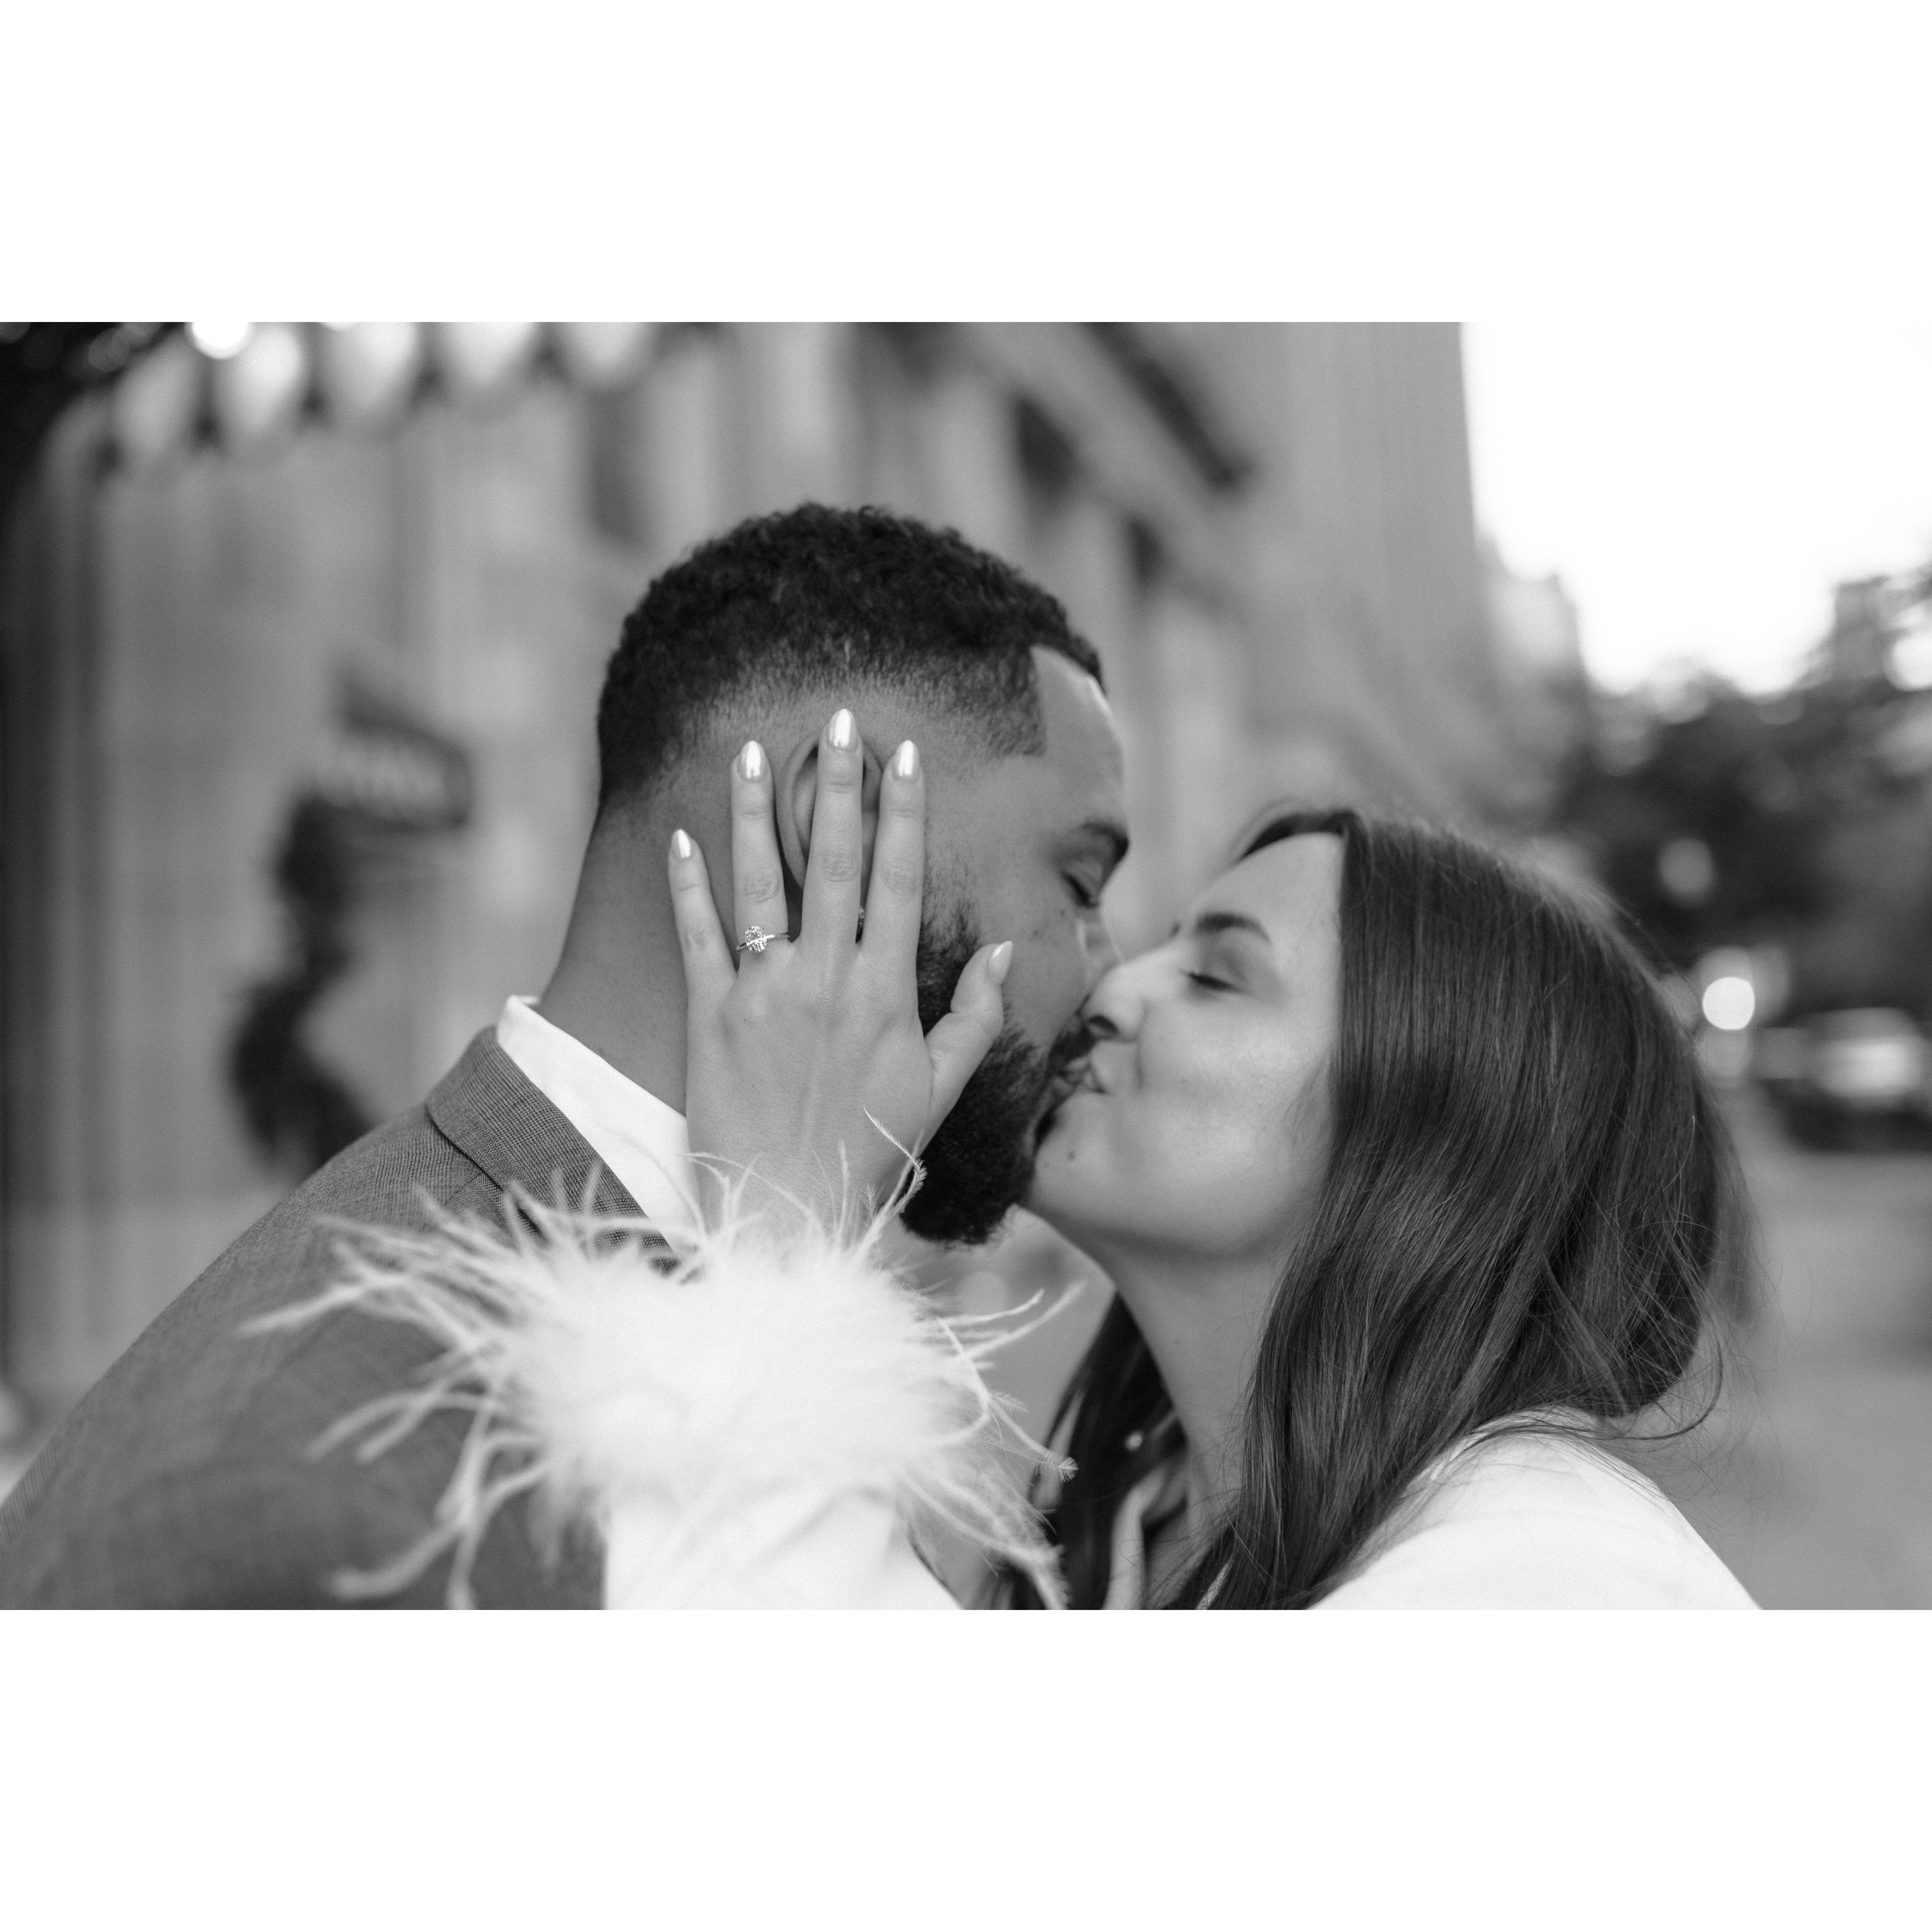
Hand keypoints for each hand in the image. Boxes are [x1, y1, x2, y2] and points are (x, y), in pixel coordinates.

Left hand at [668, 707, 1012, 1235]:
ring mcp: (764, 995)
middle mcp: (827, 980)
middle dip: (838, 784)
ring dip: (755, 811)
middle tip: (839, 719)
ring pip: (760, 884)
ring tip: (752, 749)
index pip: (900, 881)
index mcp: (885, 992)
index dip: (902, 812)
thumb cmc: (869, 1152)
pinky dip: (687, 886)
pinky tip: (681, 834)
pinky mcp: (709, 1017)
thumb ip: (977, 1015)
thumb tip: (1007, 949)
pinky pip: (696, 937)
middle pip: (833, 863)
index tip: (904, 753)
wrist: (787, 1212)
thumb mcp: (940, 1088)